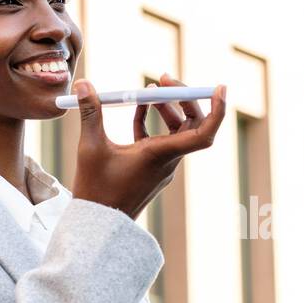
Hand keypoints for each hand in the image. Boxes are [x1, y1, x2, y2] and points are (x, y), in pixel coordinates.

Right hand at [71, 73, 225, 219]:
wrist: (100, 224)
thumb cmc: (96, 190)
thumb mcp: (90, 147)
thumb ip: (90, 113)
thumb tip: (83, 84)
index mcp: (161, 155)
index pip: (203, 133)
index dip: (217, 110)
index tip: (219, 87)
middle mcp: (169, 161)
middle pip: (192, 124)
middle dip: (182, 97)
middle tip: (164, 77)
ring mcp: (163, 166)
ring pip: (178, 131)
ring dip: (167, 108)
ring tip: (149, 90)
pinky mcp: (154, 169)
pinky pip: (164, 140)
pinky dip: (155, 123)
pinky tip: (138, 109)